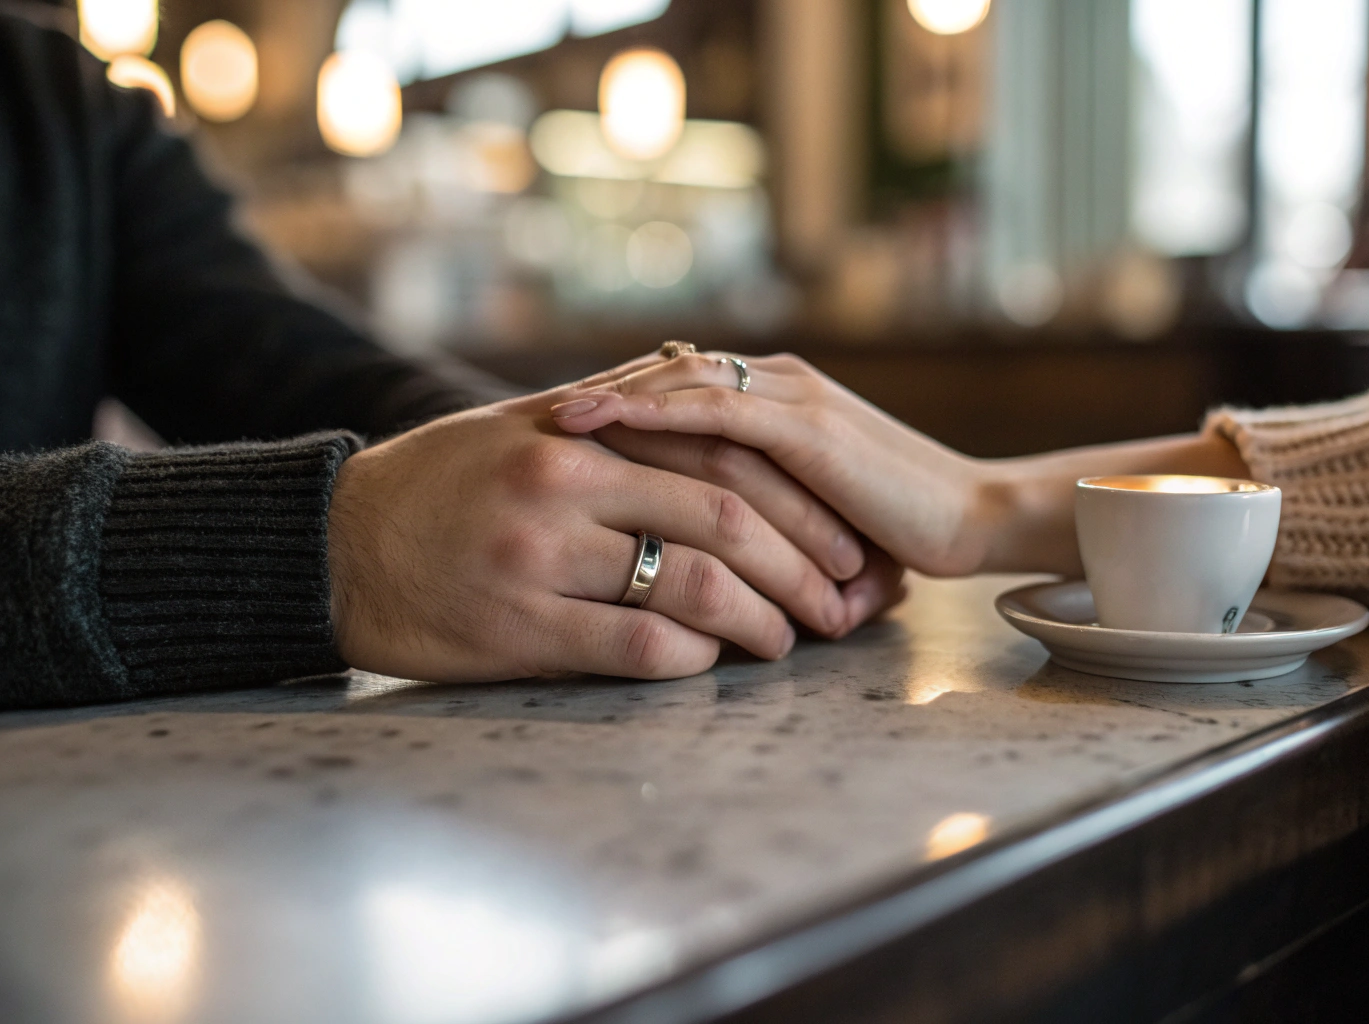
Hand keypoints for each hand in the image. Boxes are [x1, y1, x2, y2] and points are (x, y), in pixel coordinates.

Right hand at [326, 388, 882, 682]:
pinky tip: (711, 663)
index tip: (841, 539)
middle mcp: (567, 485)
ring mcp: (542, 557)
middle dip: (801, 566)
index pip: (721, 458)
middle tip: (843, 600)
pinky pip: (635, 648)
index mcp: (579, 435)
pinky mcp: (518, 627)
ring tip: (788, 641)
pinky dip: (691, 658)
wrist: (331, 544)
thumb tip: (696, 393)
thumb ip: (608, 415)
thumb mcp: (517, 426)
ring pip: (692, 587)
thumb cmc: (436, 483)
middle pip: (724, 519)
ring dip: (759, 621)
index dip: (797, 505)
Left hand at [549, 353, 994, 575]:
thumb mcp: (810, 524)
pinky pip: (714, 408)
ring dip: (613, 394)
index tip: (560, 427)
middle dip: (603, 390)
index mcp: (780, 401)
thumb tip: (717, 576)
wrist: (972, 520)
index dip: (622, 401)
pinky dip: (653, 408)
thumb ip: (762, 525)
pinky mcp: (807, 427)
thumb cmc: (897, 533)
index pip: (683, 386)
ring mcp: (794, 399)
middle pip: (669, 373)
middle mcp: (781, 385)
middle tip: (535, 415)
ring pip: (682, 381)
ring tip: (551, 416)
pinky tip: (602, 420)